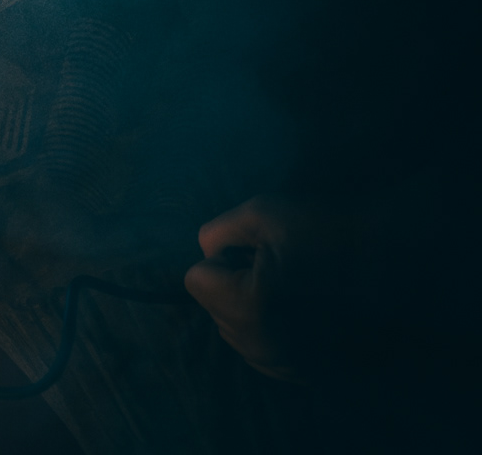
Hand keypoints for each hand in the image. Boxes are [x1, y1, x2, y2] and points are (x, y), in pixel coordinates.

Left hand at [184, 196, 325, 381]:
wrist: (393, 268)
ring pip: (234, 331)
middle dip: (232, 284)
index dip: (222, 258)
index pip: (195, 280)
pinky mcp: (302, 374)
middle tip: (276, 265)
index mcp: (248, 307)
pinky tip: (301, 310)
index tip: (257, 252)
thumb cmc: (328, 234)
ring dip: (248, 307)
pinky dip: (269, 328)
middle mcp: (261, 347)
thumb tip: (204, 253)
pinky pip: (260, 349)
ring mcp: (283, 366)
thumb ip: (218, 232)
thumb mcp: (262, 213)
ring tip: (292, 286)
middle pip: (213, 308)